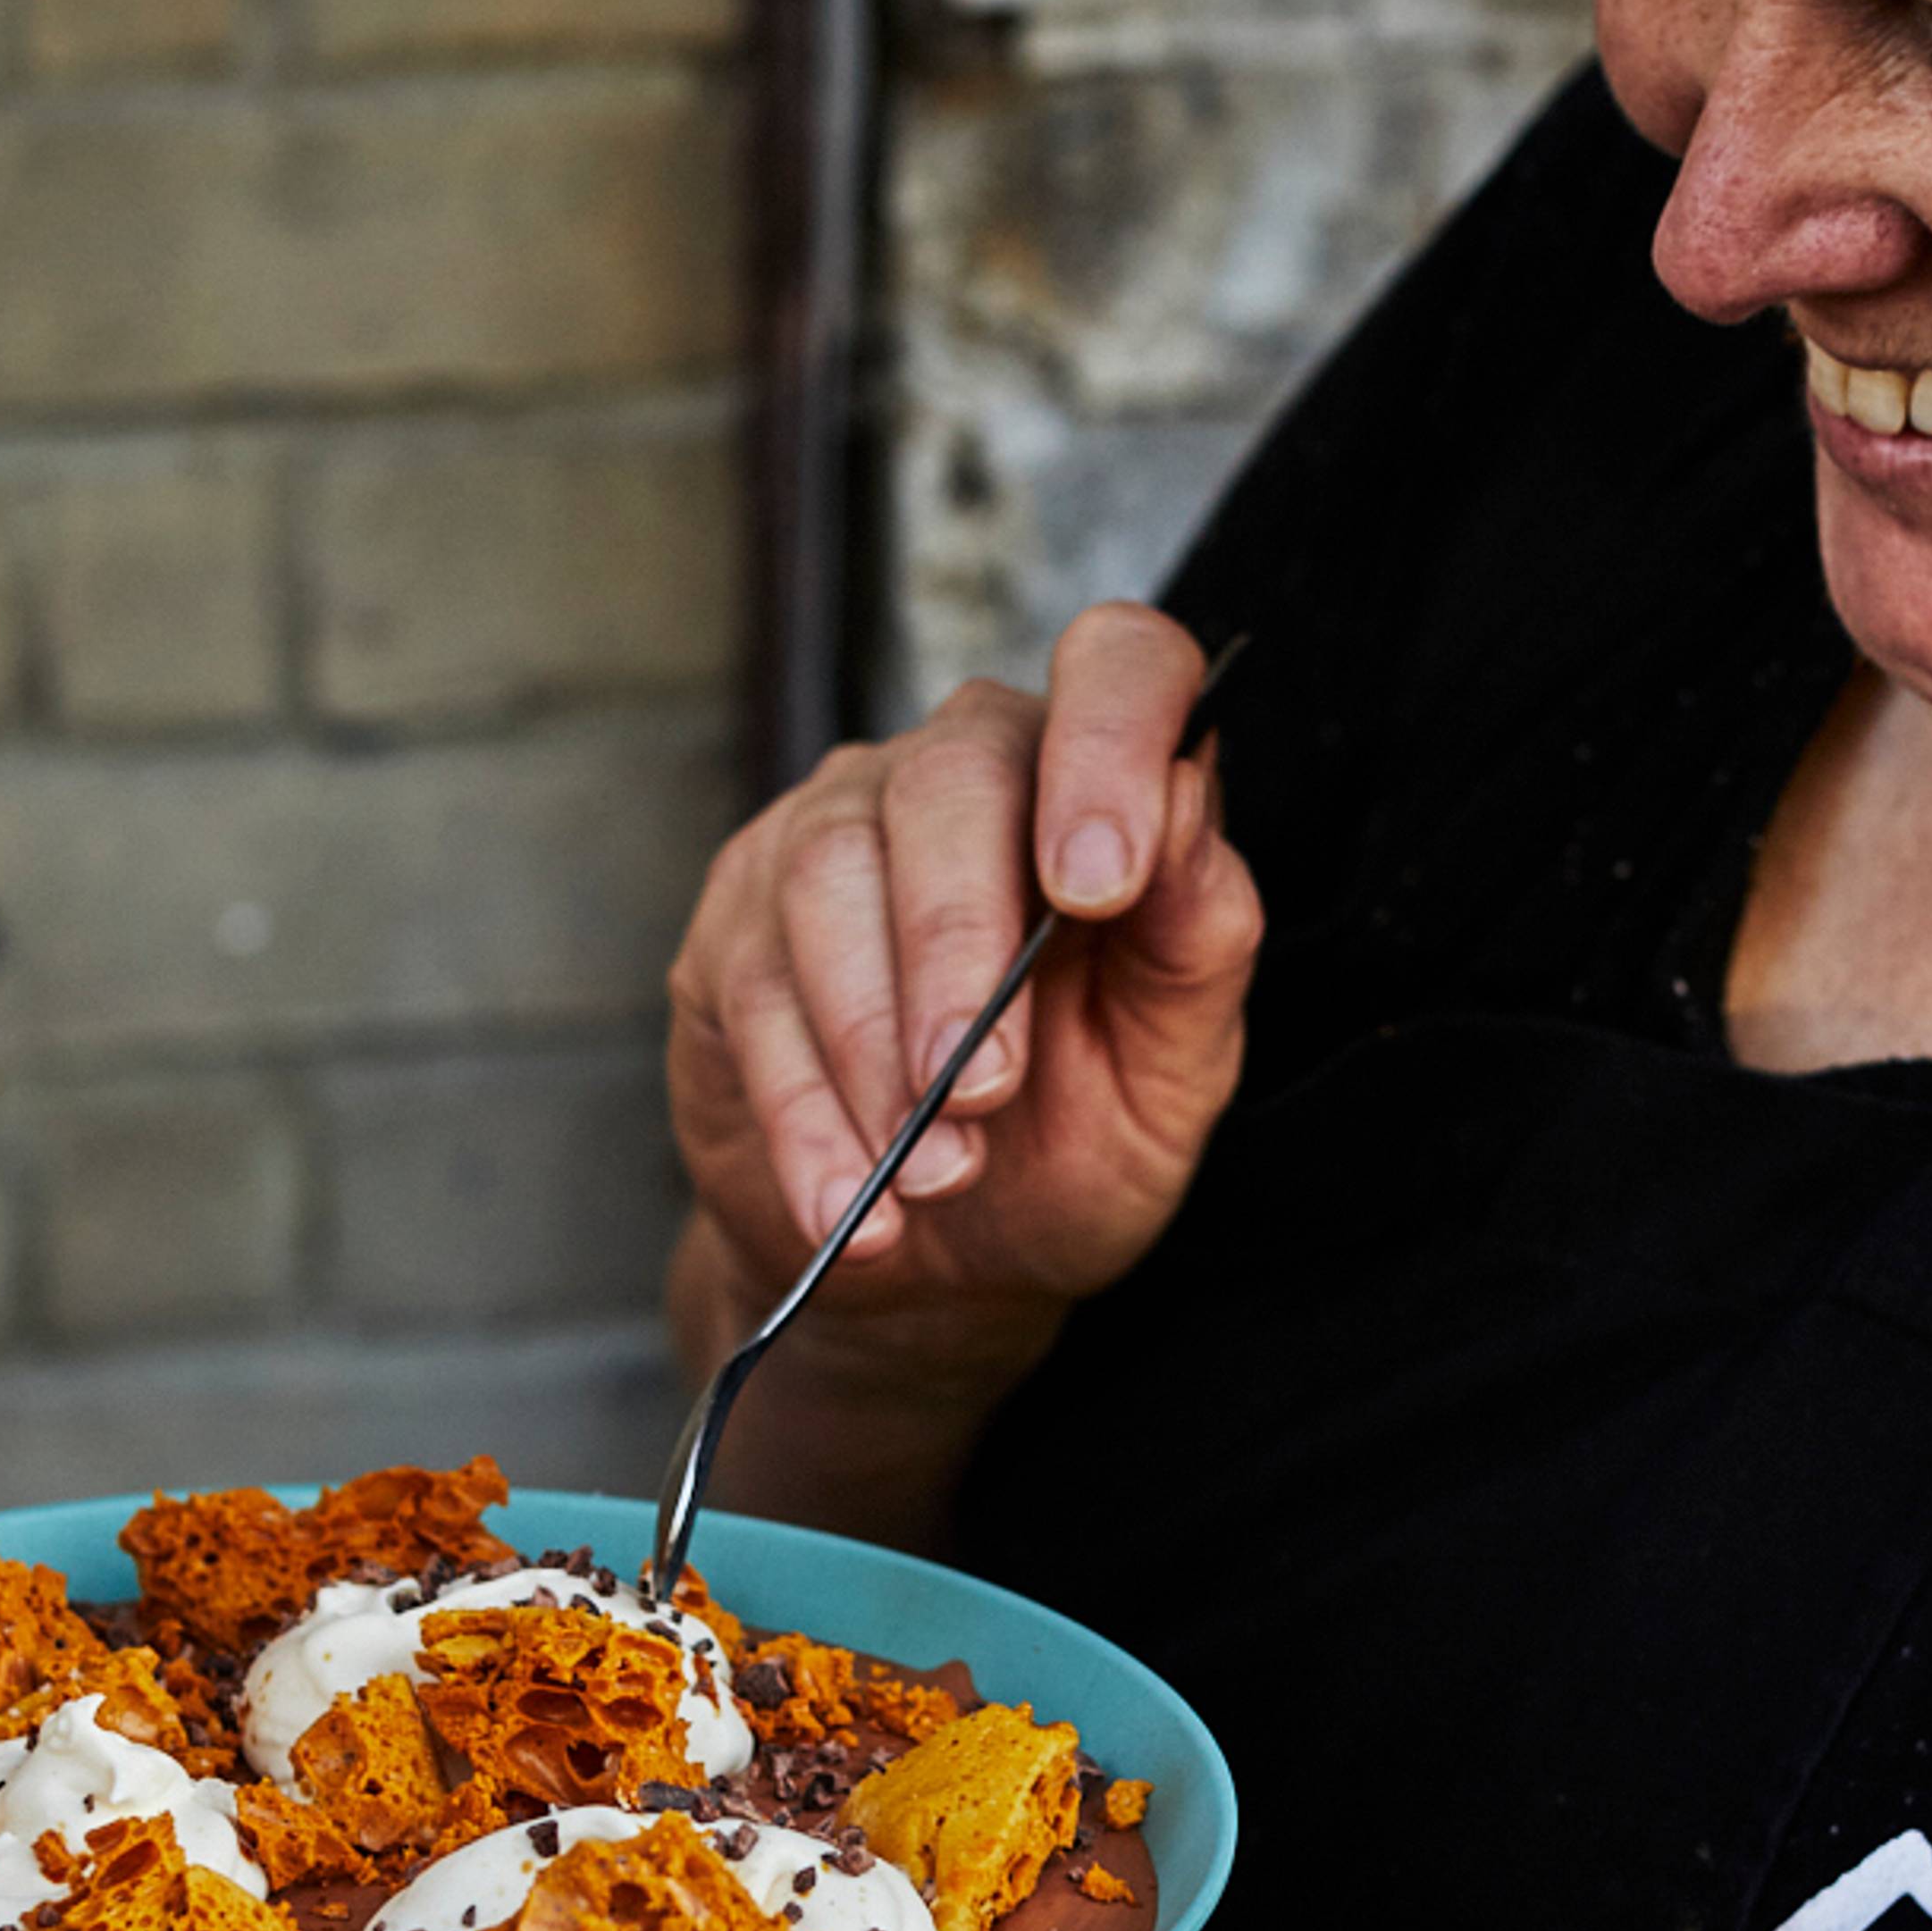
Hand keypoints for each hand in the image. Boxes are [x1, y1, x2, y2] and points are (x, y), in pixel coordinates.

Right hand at [665, 605, 1262, 1385]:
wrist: (950, 1265)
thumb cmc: (1077, 1138)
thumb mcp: (1174, 1068)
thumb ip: (1198, 940)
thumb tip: (1186, 803)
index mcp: (1095, 782)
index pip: (1116, 665)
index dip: (1110, 743)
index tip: (1098, 888)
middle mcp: (957, 775)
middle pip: (946, 781)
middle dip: (962, 946)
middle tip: (986, 1092)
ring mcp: (827, 838)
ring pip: (828, 876)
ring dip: (876, 1044)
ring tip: (929, 1174)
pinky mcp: (733, 931)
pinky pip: (754, 989)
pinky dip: (805, 1110)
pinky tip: (848, 1198)